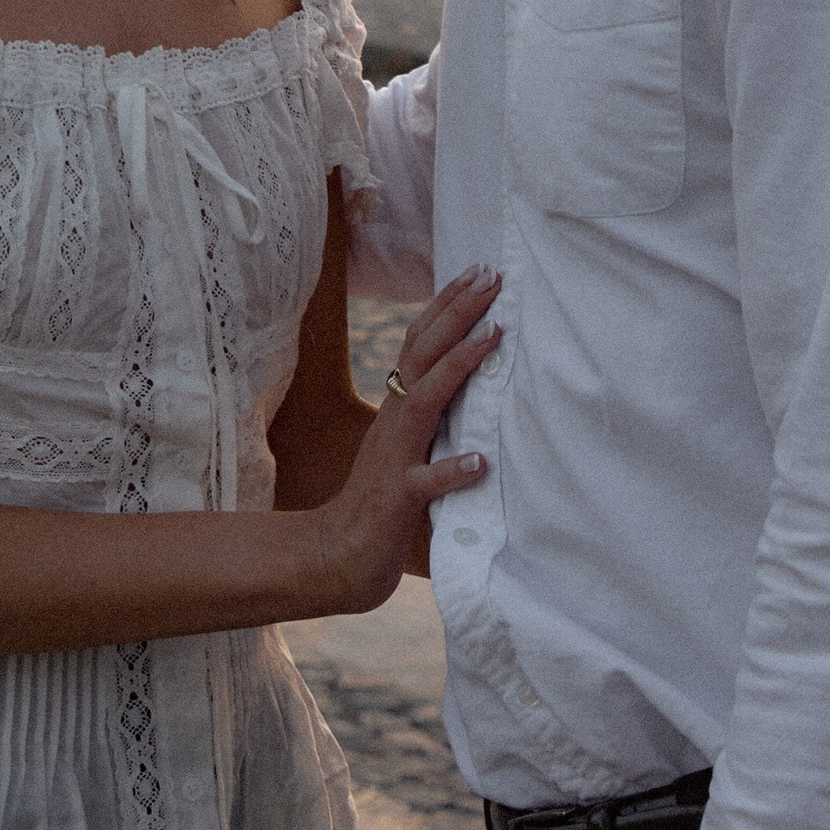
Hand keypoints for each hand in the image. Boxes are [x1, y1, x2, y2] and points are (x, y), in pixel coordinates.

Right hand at [308, 265, 498, 613]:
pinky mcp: (397, 500)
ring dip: (458, 366)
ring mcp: (393, 459)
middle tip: (491, 275)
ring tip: (493, 336)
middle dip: (457, 312)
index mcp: (397, 408)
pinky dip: (450, 468)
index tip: (479, 270)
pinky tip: (479, 460)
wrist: (336, 558)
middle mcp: (393, 423)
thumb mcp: (406, 446)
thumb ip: (430, 413)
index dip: (447, 304)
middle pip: (422, 354)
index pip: (420, 342)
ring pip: (423, 402)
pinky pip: (424, 482)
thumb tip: (467, 378)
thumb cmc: (381, 503)